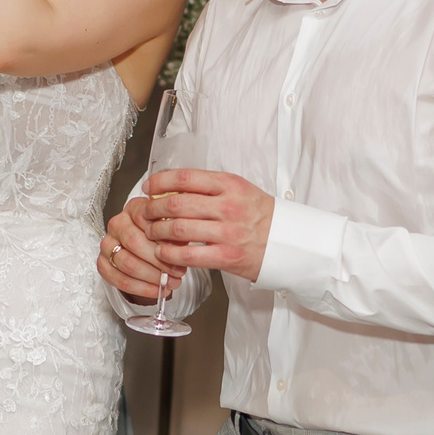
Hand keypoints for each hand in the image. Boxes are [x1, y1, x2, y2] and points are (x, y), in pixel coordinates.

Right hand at [99, 200, 183, 300]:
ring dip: (151, 277)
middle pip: (134, 243)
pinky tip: (155, 290)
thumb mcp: (171, 227)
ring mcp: (107, 243)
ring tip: (169, 282)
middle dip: (159, 262)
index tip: (180, 254)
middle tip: (177, 273)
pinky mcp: (102, 262)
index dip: (163, 239)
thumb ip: (175, 234)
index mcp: (134, 209)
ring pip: (127, 264)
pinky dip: (140, 288)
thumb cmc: (160, 235)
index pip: (145, 221)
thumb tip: (181, 250)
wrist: (145, 245)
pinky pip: (118, 279)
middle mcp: (117, 224)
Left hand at [138, 168, 275, 281]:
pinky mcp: (227, 256)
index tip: (148, 187)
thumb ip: (209, 187)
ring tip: (152, 232)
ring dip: (158, 231)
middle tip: (146, 212)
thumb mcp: (239, 190)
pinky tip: (163, 252)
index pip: (184, 178)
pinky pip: (189, 255)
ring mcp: (228, 232)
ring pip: (179, 229)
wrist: (288, 242)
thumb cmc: (260, 215)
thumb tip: (172, 188)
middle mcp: (228, 206)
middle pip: (176, 204)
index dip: (160, 182)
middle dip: (153, 209)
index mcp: (229, 185)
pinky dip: (170, 254)